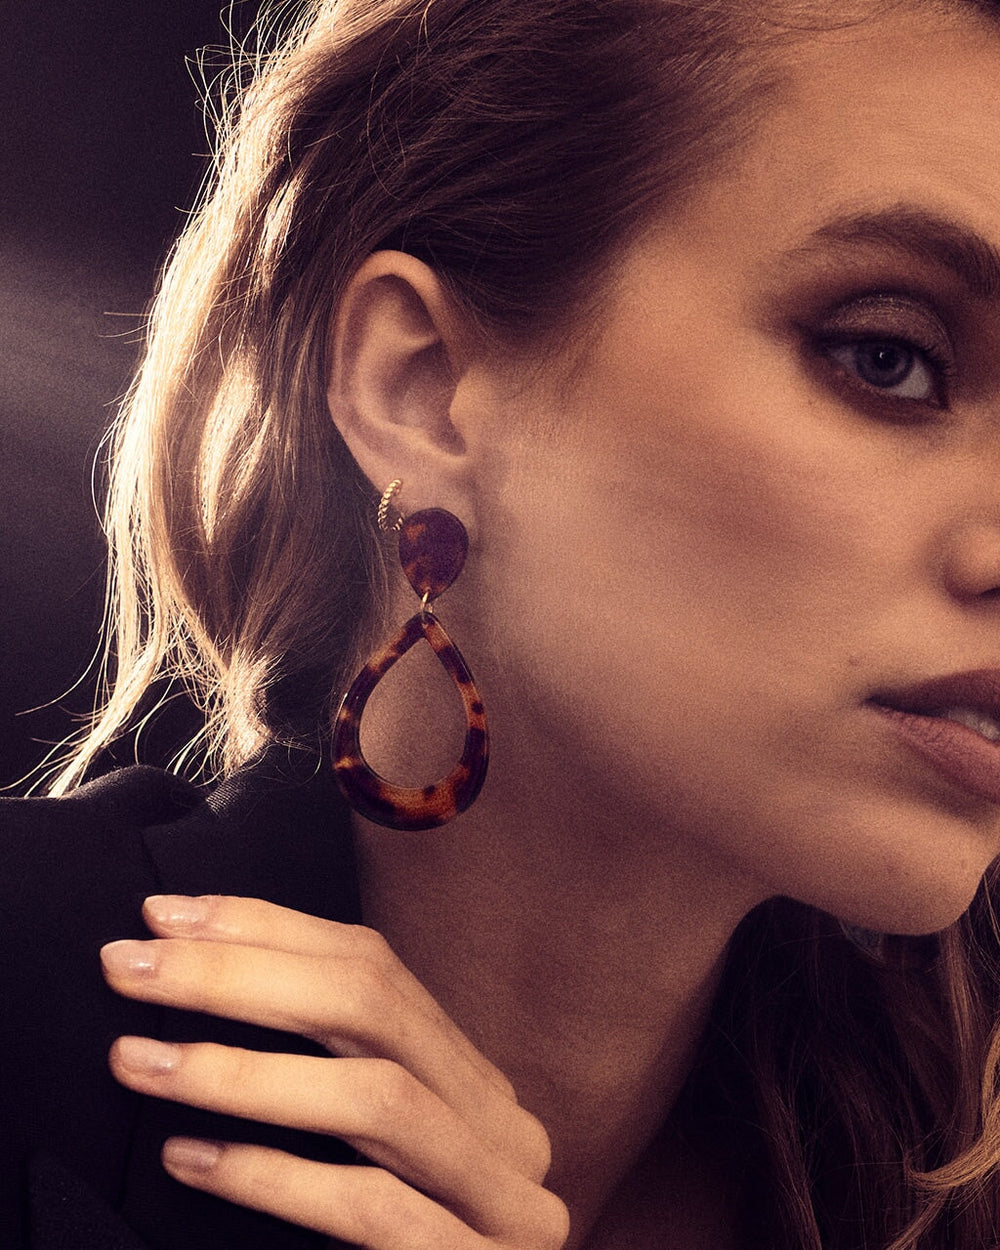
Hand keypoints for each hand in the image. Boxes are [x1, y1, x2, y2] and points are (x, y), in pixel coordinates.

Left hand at [101, 896, 568, 1248]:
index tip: (169, 917)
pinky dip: (273, 1176)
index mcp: (474, 1082)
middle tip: (132, 965)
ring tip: (138, 1059)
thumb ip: (333, 1072)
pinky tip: (191, 1157)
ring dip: (242, 1070)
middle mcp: (503, 1127)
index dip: (269, 929)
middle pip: (373, 1008)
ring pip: (374, 1097)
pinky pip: (368, 1207)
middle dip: (239, 976)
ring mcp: (504, 1202)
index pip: (377, 966)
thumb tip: (202, 969)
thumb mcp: (374, 1151)